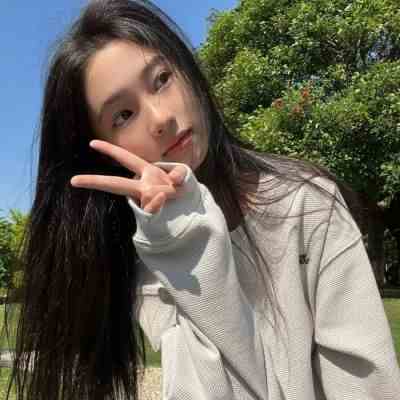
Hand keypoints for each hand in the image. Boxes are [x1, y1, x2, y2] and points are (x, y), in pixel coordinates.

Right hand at [70, 140, 186, 212]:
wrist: (189, 208)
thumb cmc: (182, 188)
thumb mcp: (185, 176)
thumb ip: (180, 173)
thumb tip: (174, 180)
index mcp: (146, 172)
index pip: (126, 158)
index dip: (110, 150)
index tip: (92, 143)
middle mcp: (142, 186)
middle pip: (116, 183)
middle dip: (96, 181)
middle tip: (73, 180)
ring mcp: (146, 200)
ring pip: (144, 199)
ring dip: (162, 194)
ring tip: (171, 192)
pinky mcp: (152, 213)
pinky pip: (151, 210)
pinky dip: (157, 204)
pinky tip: (164, 198)